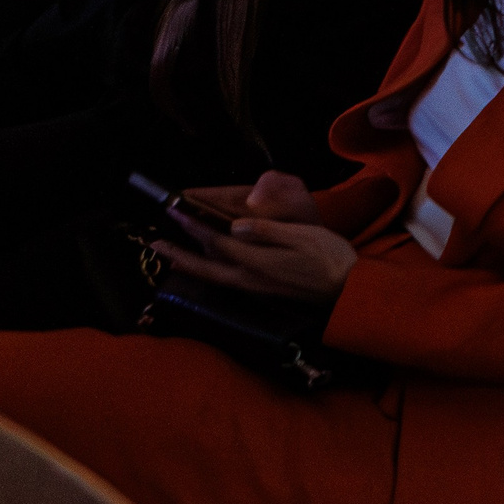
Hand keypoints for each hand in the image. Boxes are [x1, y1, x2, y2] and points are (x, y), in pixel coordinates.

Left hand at [149, 172, 357, 302]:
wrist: (349, 290)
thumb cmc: (331, 258)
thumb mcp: (304, 237)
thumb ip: (268, 232)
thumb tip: (235, 226)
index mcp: (260, 262)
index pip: (219, 242)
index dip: (196, 227)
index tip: (176, 213)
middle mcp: (251, 278)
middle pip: (207, 267)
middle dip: (179, 254)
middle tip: (154, 243)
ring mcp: (255, 288)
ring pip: (213, 276)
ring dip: (190, 264)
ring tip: (171, 253)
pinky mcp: (262, 290)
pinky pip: (225, 279)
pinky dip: (208, 270)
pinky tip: (206, 264)